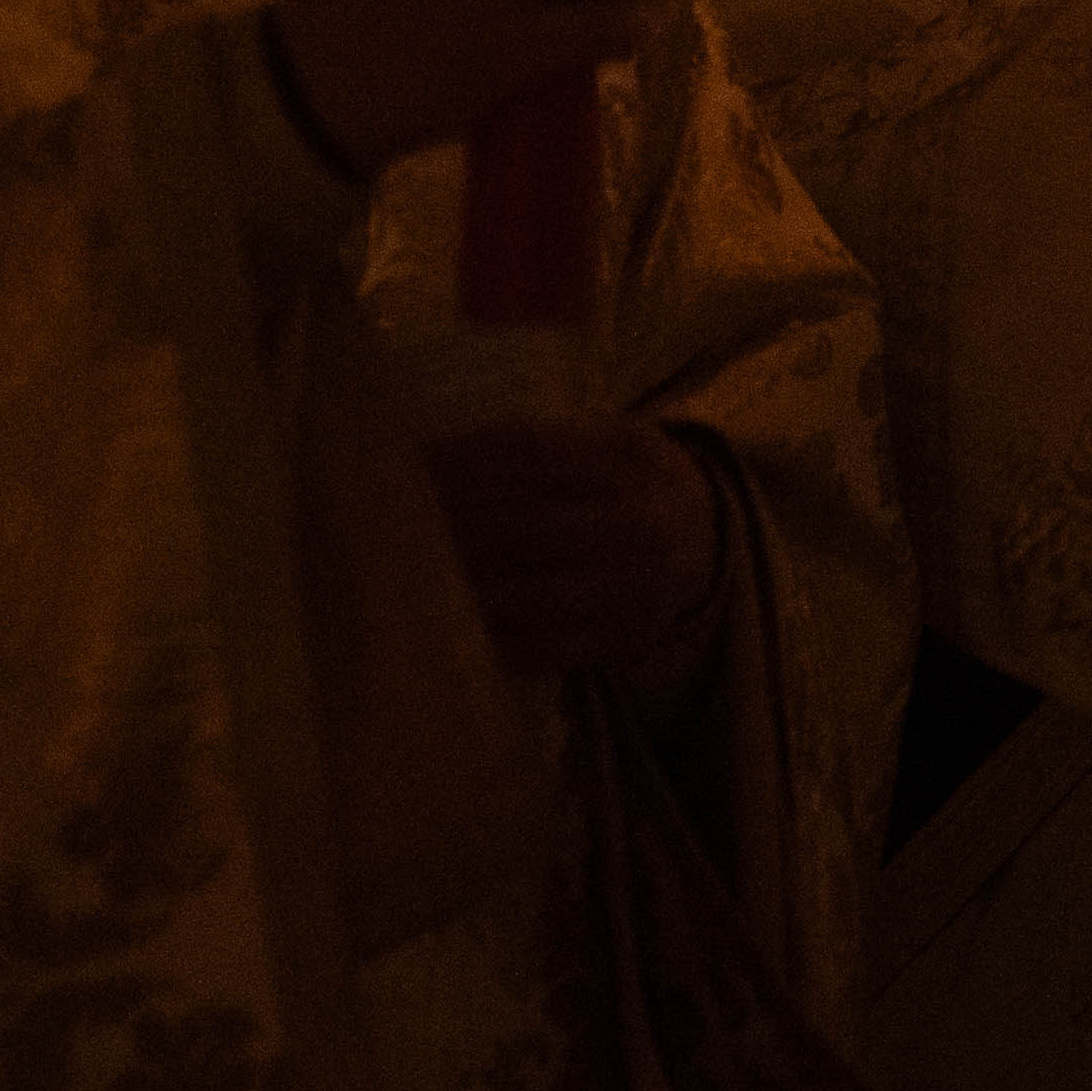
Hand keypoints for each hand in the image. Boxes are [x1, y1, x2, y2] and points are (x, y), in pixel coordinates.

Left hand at [426, 419, 720, 684]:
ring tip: (403, 583)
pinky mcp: (627, 638)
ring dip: (459, 591)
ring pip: (530, 595)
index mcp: (631, 456)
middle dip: (446, 532)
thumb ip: (534, 449)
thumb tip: (416, 456)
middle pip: (522, 527)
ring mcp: (639, 586)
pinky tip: (445, 627)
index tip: (400, 468)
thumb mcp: (602, 443)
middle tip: (383, 533)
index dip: (458, 461)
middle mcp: (641, 520)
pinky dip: (490, 640)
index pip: (528, 452)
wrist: (708, 539)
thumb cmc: (625, 483)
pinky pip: (546, 648)